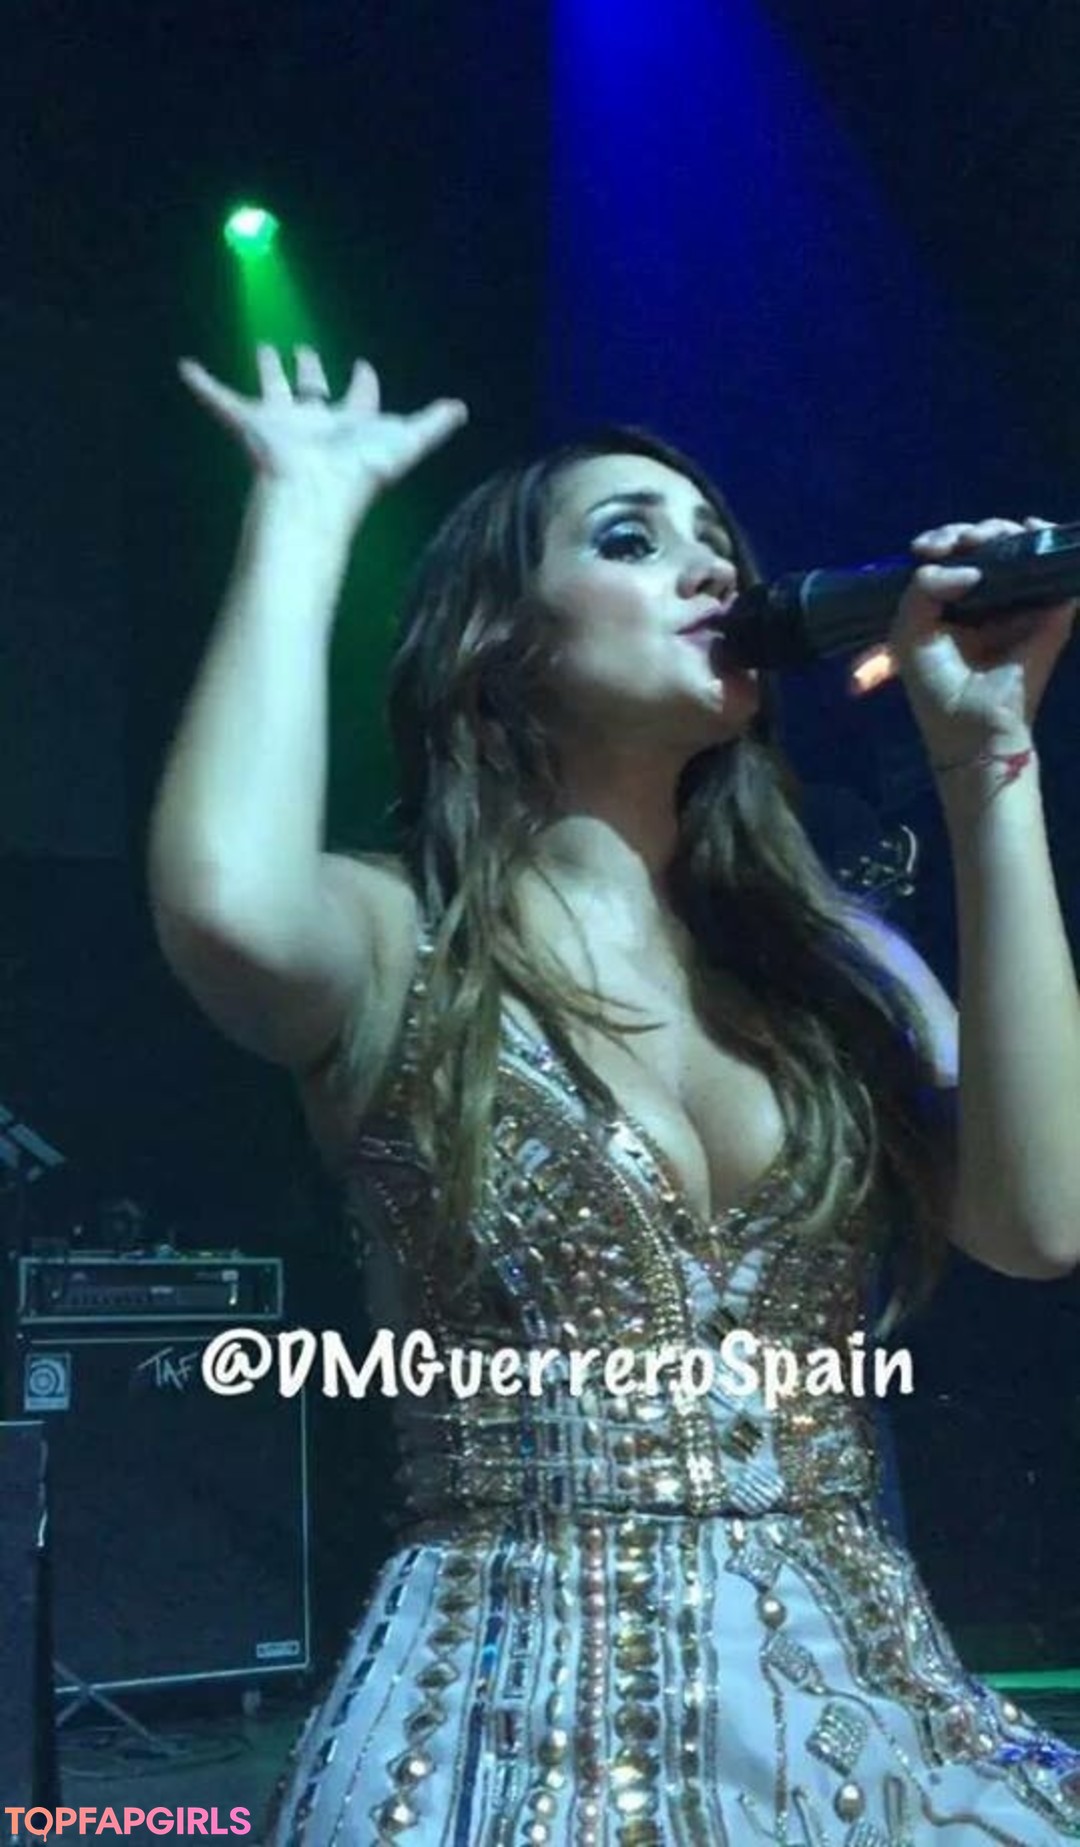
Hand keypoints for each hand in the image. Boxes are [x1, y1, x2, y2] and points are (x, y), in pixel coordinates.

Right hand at [177, 343, 467, 531]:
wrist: (312, 496)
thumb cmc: (360, 474)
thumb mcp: (407, 444)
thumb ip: (432, 426)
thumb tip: (462, 408)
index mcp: (349, 426)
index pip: (360, 399)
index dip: (363, 382)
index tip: (364, 365)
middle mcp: (316, 422)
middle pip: (313, 390)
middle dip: (311, 371)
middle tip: (305, 350)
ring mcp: (281, 423)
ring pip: (272, 387)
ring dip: (267, 368)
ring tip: (264, 348)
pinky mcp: (251, 424)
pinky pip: (221, 400)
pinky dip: (203, 386)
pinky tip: (186, 368)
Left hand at [882, 517, 1077, 765]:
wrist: (975, 732)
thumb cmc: (936, 690)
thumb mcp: (909, 637)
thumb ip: (922, 591)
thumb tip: (967, 566)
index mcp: (949, 602)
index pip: (949, 555)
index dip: (941, 539)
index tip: (928, 546)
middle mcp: (986, 597)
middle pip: (985, 545)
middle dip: (973, 532)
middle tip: (966, 542)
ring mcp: (1020, 603)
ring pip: (1019, 548)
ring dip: (1007, 531)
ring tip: (993, 536)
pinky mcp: (1051, 613)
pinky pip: (1055, 569)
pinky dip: (1050, 542)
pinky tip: (1038, 530)